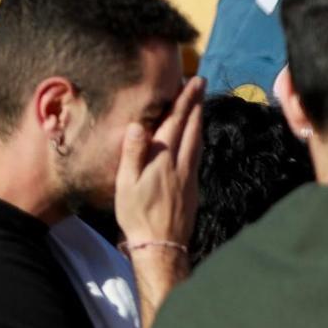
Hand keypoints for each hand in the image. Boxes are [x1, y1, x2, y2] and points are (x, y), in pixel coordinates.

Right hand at [115, 77, 204, 247]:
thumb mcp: (127, 184)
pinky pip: (198, 155)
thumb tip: (138, 126)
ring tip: (200, 105)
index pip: (175, 123)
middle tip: (201, 84)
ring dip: (199, 120)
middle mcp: (181, 164)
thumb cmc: (138, 215)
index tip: (193, 82)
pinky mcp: (193, 187)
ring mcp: (190, 176)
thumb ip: (133, 153)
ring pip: (198, 141)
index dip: (184, 101)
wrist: (163, 245)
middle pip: (192, 128)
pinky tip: (197, 138)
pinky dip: (198, 139)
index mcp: (164, 160)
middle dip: (196, 104)